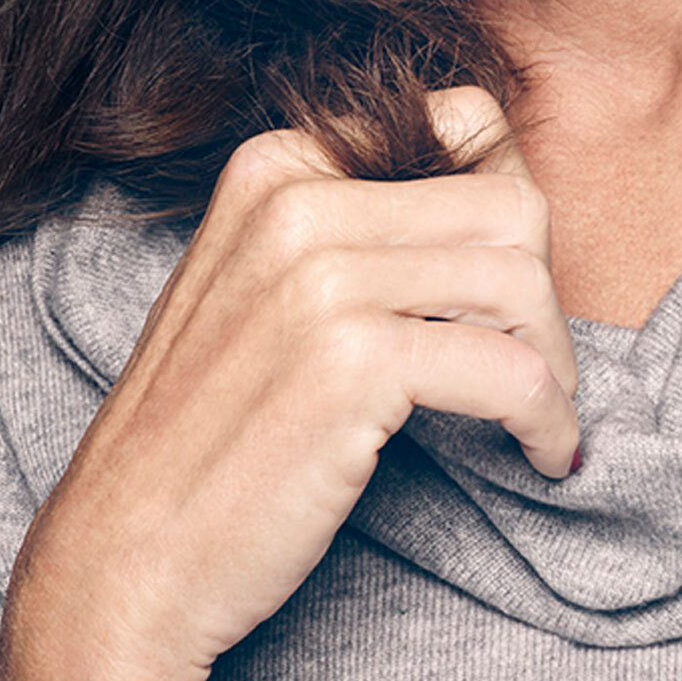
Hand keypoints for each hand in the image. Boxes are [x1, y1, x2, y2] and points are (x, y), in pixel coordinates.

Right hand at [0, 88, 577, 680]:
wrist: (125, 555)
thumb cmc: (206, 436)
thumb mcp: (259, 292)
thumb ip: (350, 233)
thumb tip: (503, 201)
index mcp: (274, 167)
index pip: (464, 125)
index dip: (512, 217)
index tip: (510, 297)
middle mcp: (293, 199)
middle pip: (508, 203)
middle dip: (545, 292)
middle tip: (538, 371)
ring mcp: (318, 276)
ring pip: (521, 281)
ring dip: (555, 362)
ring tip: (541, 419)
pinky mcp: (352, 363)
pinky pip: (514, 370)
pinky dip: (548, 420)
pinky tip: (539, 456)